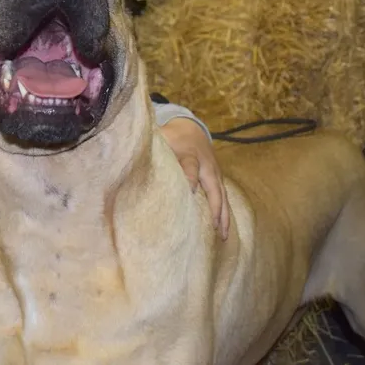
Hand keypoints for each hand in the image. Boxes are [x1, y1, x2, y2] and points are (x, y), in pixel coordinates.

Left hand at [159, 117, 230, 239]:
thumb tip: (139, 161)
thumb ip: (154, 150)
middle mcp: (206, 165)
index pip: (190, 167)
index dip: (190, 178)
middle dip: (215, 208)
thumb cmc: (173, 137)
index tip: (190, 192)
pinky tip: (223, 229)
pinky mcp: (218, 179)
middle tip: (213, 228)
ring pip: (223, 196)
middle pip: (214, 188)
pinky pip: (224, 197)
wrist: (191, 128)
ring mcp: (215, 173)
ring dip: (224, 216)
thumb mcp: (162, 139)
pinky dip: (225, 213)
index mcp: (190, 155)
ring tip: (222, 236)